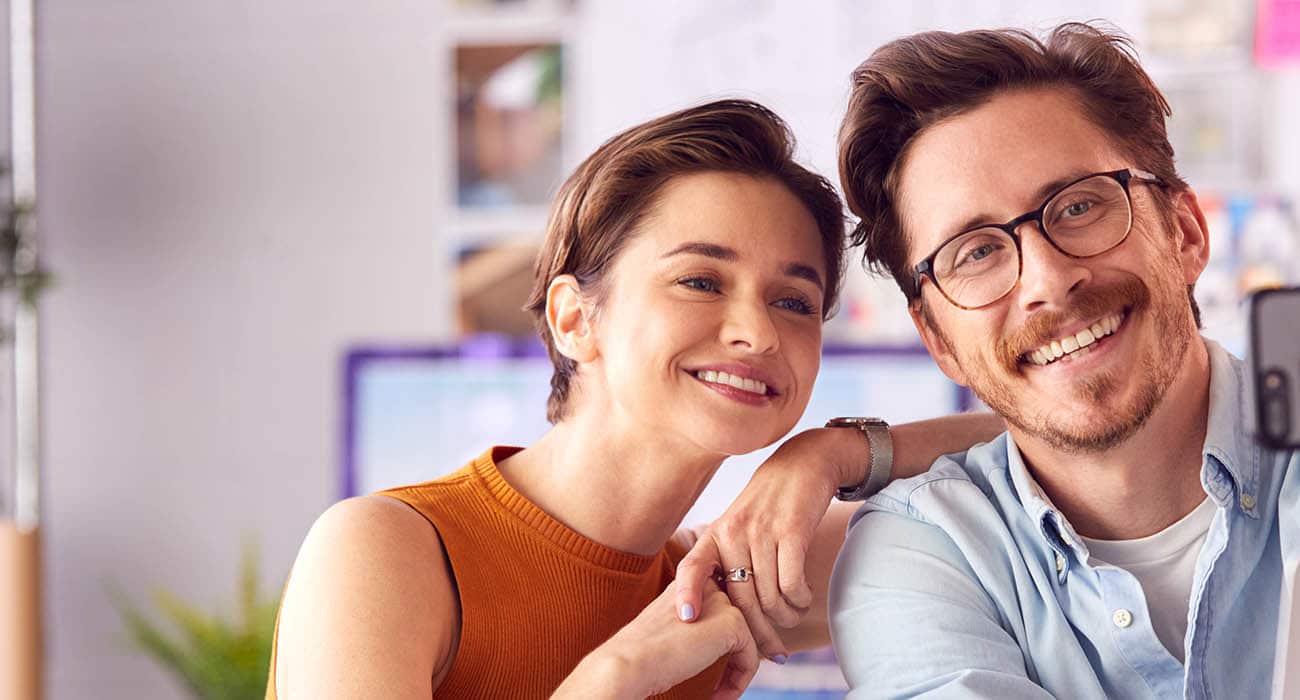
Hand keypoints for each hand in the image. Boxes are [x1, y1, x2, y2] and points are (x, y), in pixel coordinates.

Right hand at [554, 580, 758, 699]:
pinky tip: (719, 695)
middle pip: (736, 624)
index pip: (718, 611)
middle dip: (735, 657)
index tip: (715, 673)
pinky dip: (740, 680)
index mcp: (686, 583)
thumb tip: (717, 646)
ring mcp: (720, 600)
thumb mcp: (670, 632)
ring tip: (719, 694)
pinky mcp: (731, 621)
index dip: (721, 644)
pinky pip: (751, 655)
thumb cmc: (638, 656)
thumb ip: (693, 628)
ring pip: (746, 640)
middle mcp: (705, 584)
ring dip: (738, 672)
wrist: (629, 663)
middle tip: (722, 686)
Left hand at [674, 427, 864, 659]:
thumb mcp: (739, 523)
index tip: (687, 619)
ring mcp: (762, 532)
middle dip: (757, 632)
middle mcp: (734, 532)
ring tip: (793, 617)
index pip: (692, 566)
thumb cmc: (771, 502)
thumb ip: (730, 558)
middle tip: (773, 652)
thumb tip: (726, 609)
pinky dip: (799, 599)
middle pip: (740, 599)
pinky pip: (791, 583)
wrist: (805, 463)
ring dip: (785, 616)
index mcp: (717, 533)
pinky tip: (803, 598)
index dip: (686, 593)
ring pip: (769, 596)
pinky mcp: (792, 532)